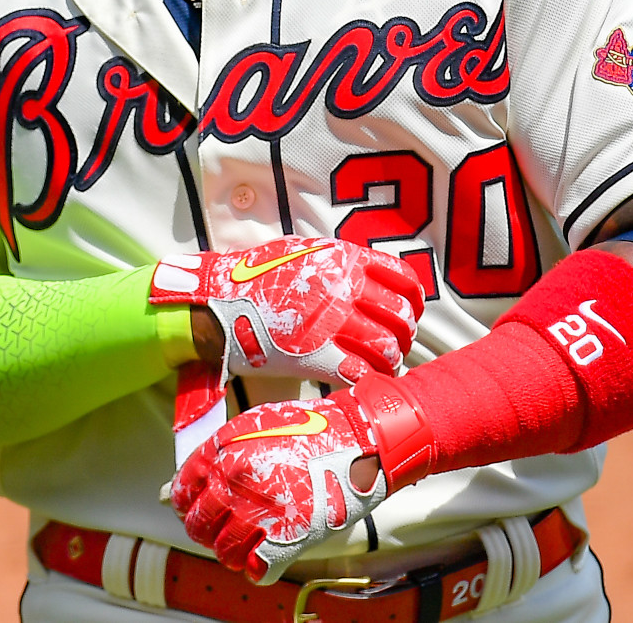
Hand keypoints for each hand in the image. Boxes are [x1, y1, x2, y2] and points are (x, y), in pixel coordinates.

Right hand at [150, 237, 423, 383]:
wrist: (219, 303)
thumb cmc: (256, 276)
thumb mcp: (302, 251)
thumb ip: (337, 260)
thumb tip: (366, 273)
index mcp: (344, 260)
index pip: (402, 279)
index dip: (413, 299)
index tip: (410, 311)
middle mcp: (344, 290)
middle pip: (399, 318)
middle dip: (403, 334)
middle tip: (397, 342)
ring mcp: (332, 325)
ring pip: (385, 348)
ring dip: (390, 359)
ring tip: (384, 364)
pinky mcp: (316, 357)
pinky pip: (360, 373)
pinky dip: (370, 379)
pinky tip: (367, 380)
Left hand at [169, 394, 386, 583]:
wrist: (360, 436)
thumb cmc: (308, 428)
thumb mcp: (251, 426)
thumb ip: (210, 458)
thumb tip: (166, 494)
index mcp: (223, 455)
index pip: (181, 494)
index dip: (190, 503)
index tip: (203, 505)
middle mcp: (235, 485)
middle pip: (198, 527)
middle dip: (210, 528)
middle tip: (230, 523)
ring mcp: (261, 514)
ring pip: (224, 553)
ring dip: (234, 551)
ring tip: (252, 539)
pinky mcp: (289, 538)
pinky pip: (257, 571)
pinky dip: (259, 569)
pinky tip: (268, 554)